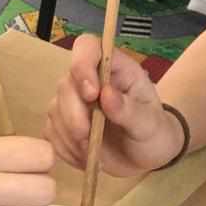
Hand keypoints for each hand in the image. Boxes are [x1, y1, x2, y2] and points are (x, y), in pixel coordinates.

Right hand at [45, 35, 182, 177]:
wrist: (146, 158)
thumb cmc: (154, 133)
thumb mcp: (150, 125)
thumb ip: (130, 111)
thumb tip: (107, 95)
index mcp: (115, 68)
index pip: (88, 47)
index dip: (82, 64)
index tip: (91, 94)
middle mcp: (90, 79)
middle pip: (66, 83)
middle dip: (73, 114)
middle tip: (87, 137)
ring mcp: (73, 102)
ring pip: (54, 109)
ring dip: (69, 136)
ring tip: (91, 153)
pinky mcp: (63, 124)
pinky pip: (51, 132)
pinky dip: (65, 148)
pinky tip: (84, 158)